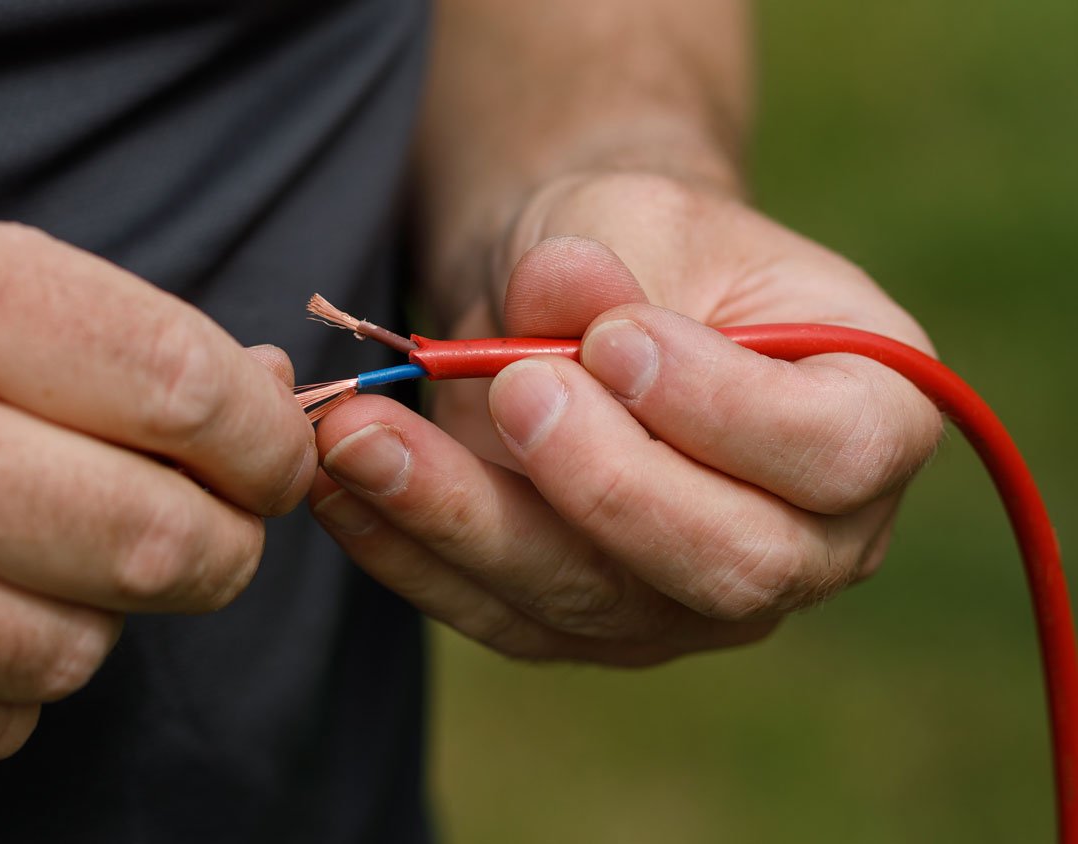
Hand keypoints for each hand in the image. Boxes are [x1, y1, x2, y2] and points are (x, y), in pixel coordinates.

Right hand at [0, 191, 313, 766]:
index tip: (273, 450)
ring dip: (110, 610)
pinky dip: (18, 680)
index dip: (267, 437)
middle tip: (209, 515)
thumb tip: (258, 402)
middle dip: (228, 540)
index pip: (183, 391)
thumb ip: (99, 330)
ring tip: (57, 550)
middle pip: (161, 545)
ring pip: (81, 651)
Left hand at [310, 172, 941, 664]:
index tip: (618, 337)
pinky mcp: (588, 625)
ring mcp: (695, 601)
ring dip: (463, 520)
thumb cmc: (635, 244)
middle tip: (509, 387)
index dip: (724, 409)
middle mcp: (808, 537)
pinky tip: (344, 491)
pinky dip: (411, 552)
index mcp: (871, 417)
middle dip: (602, 482)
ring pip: (588, 600)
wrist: (573, 298)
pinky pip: (500, 614)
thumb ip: (607, 252)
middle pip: (727, 563)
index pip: (834, 453)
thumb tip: (565, 289)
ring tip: (363, 439)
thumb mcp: (630, 213)